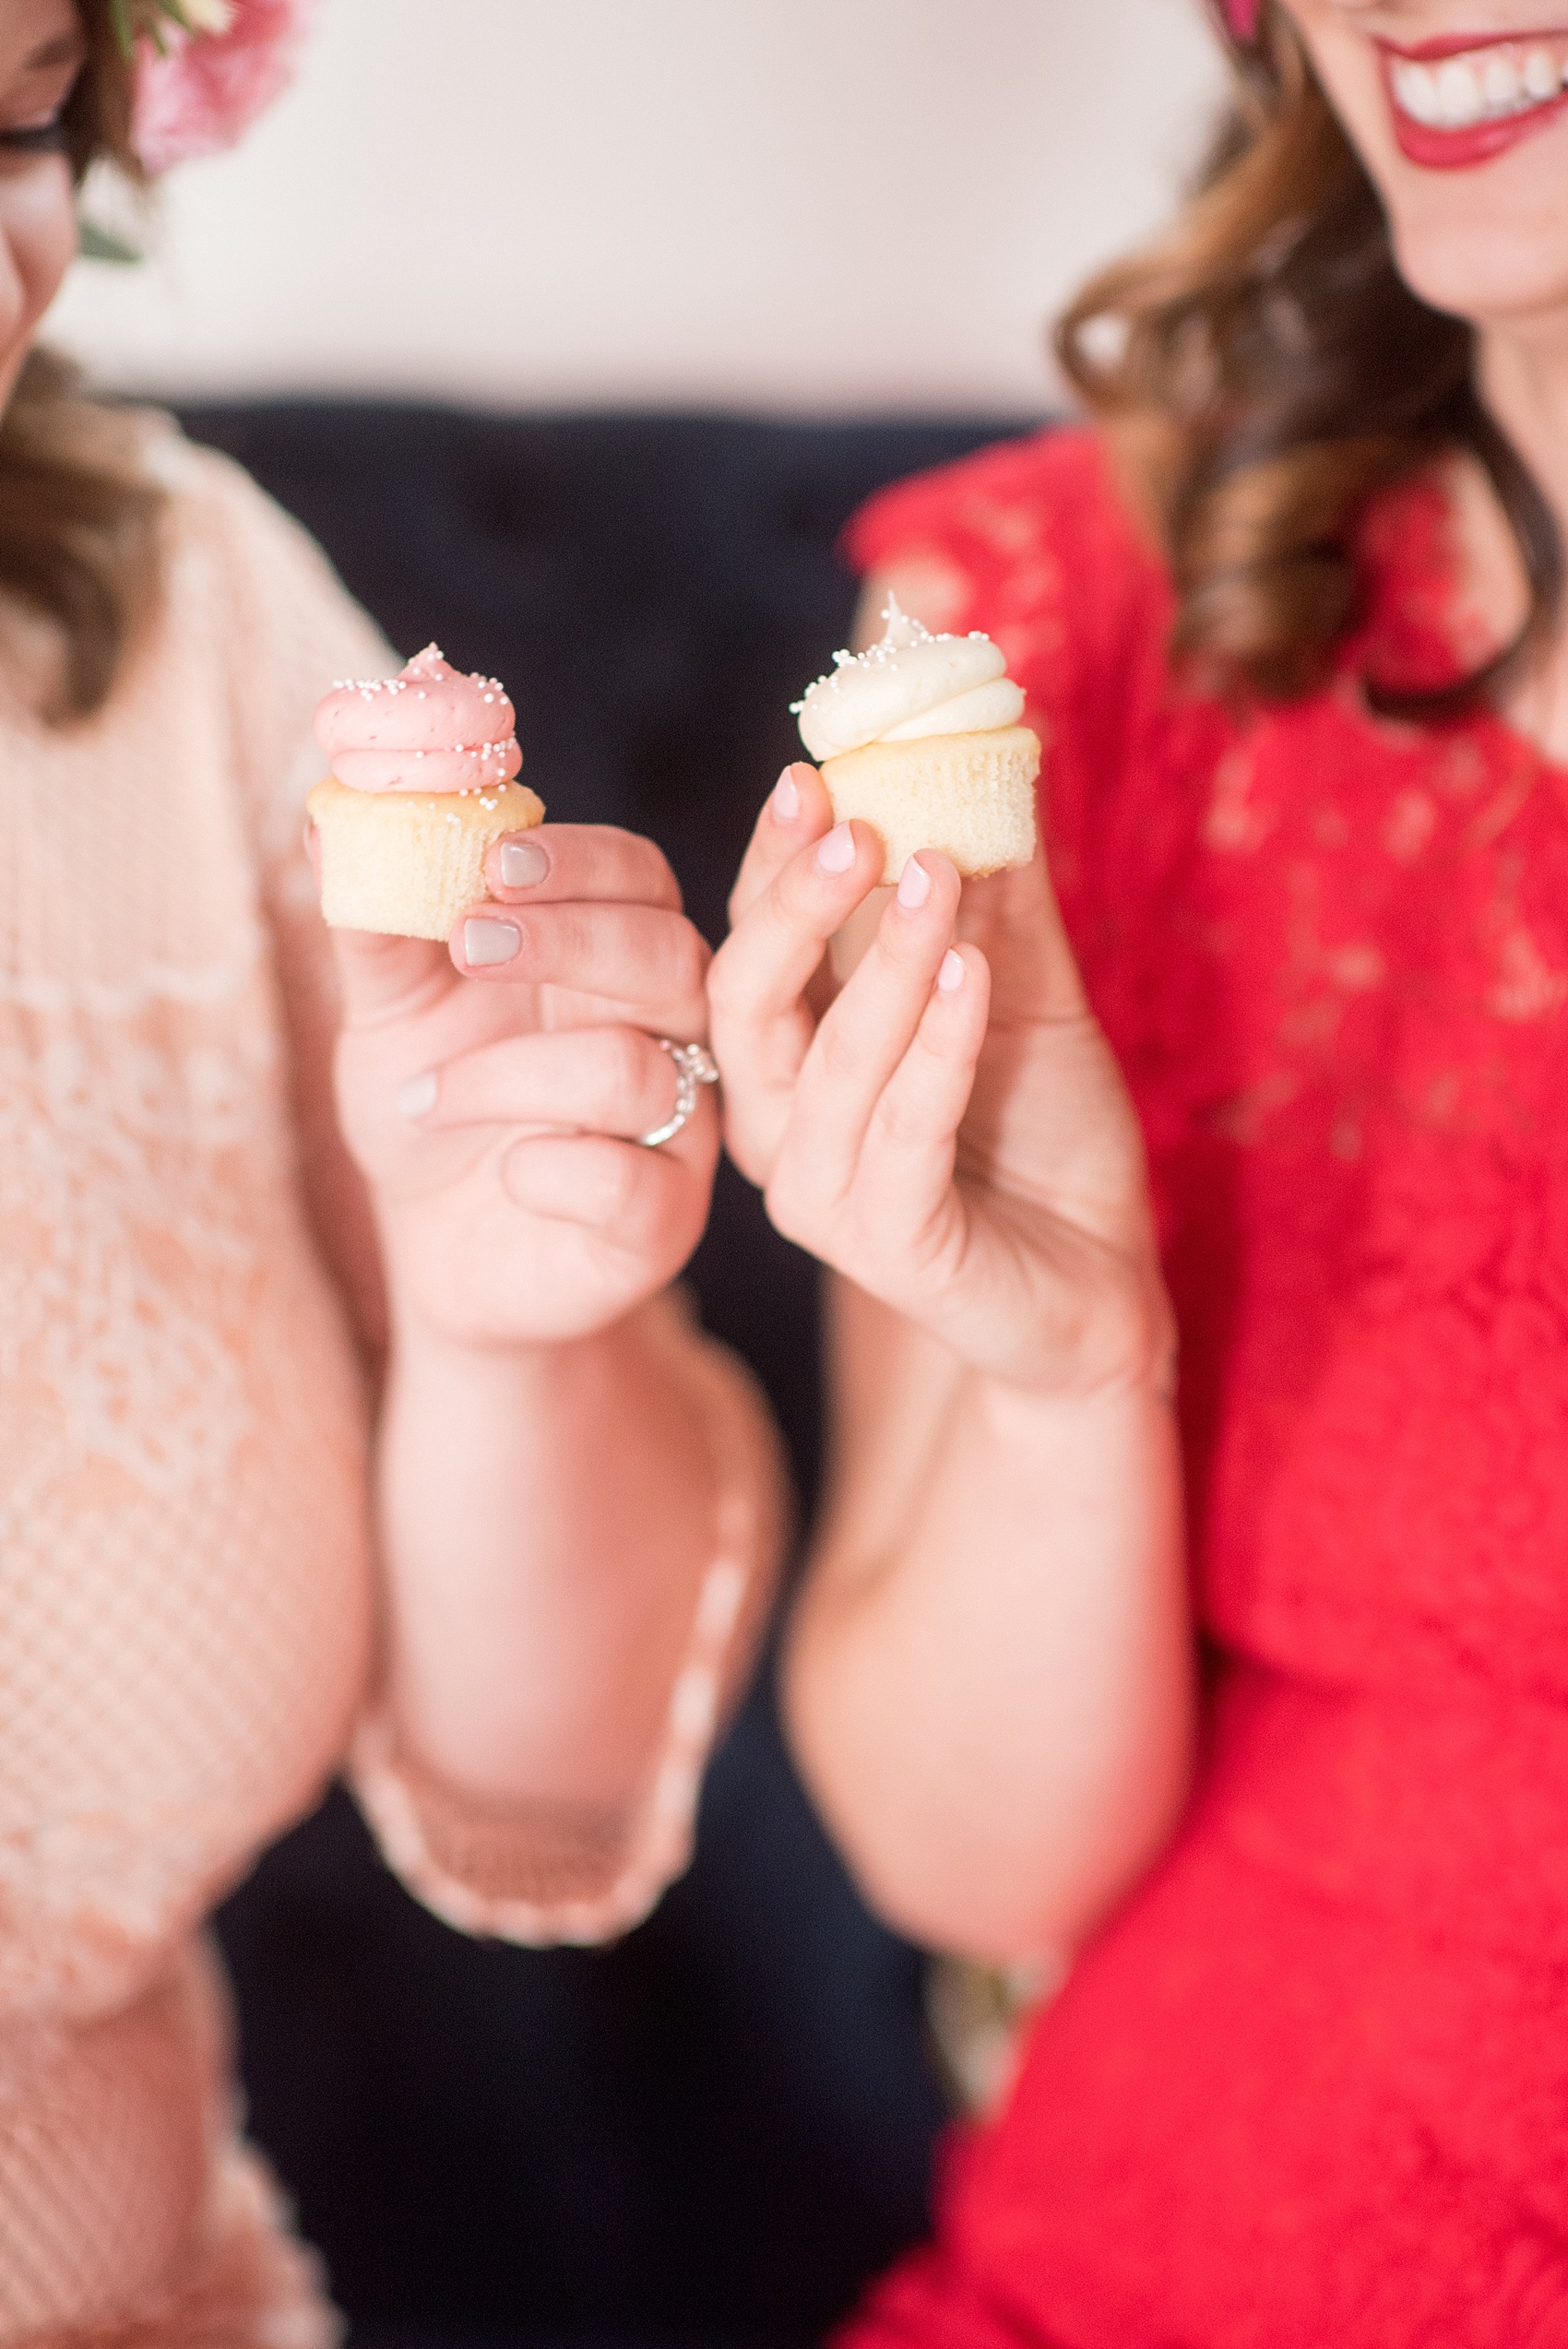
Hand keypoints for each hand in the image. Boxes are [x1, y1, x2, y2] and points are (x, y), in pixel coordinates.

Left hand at [319, 824, 716, 1349]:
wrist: (435, 1250)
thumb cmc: (431, 1108)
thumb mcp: (391, 1012)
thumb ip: (377, 924)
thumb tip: (334, 827)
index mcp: (613, 960)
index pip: (641, 878)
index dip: (583, 860)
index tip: (495, 858)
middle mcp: (666, 1034)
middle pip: (672, 955)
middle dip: (569, 939)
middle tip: (469, 944)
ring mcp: (676, 1130)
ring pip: (636, 1071)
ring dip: (511, 1075)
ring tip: (426, 1098)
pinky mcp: (660, 1224)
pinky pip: (627, 1184)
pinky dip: (546, 1173)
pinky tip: (505, 1175)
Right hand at [708, 764, 1169, 1394]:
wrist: (1104, 1273)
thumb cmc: (1042, 1132)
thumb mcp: (1023, 989)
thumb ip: (996, 896)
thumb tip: (990, 759)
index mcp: (790, 1057)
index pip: (750, 944)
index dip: (773, 860)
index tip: (810, 774)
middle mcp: (782, 1126)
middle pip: (744, 1002)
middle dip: (795, 906)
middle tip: (858, 824)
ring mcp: (825, 1194)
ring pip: (830, 1063)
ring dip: (887, 961)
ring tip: (942, 872)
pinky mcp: (891, 1246)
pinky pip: (905, 1132)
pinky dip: (941, 1046)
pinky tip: (978, 974)